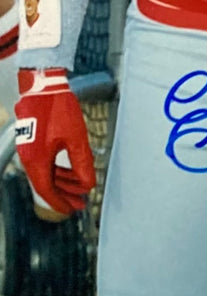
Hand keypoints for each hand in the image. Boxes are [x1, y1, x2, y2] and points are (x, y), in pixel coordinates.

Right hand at [14, 67, 95, 219]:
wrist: (43, 86)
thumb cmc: (58, 109)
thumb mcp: (76, 138)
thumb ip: (83, 163)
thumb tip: (88, 183)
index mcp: (37, 161)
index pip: (47, 191)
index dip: (61, 202)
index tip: (73, 210)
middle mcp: (29, 158)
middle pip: (46, 184)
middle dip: (65, 194)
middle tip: (80, 201)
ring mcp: (28, 150)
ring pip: (46, 173)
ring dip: (63, 181)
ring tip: (79, 186)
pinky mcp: (32, 142)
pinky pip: (44, 162)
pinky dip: (58, 169)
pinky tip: (70, 169)